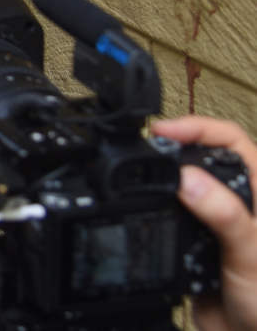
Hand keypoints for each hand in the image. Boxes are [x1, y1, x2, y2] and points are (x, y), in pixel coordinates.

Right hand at [150, 116, 256, 330]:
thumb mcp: (251, 254)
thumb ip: (224, 214)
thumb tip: (188, 178)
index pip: (232, 141)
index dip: (197, 128)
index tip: (162, 132)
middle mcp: (239, 203)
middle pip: (202, 155)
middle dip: (172, 146)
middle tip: (144, 146)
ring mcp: (214, 222)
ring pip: (182, 184)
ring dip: (160, 176)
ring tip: (138, 172)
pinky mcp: (193, 243)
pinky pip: (167, 215)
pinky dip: (151, 208)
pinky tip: (140, 209)